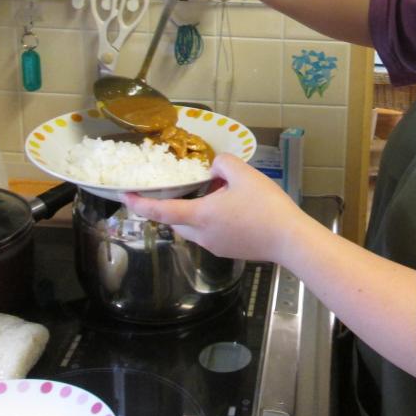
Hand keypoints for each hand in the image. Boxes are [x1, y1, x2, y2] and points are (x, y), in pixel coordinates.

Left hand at [122, 154, 302, 261]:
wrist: (290, 240)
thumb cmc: (266, 207)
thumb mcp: (245, 174)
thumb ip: (223, 164)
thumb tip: (215, 167)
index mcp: (200, 216)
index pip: (160, 211)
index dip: (139, 203)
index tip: (124, 195)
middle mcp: (202, 235)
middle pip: (176, 220)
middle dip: (174, 205)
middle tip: (186, 187)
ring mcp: (215, 246)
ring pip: (194, 228)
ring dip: (196, 212)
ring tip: (218, 194)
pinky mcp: (229, 251)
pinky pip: (210, 233)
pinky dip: (212, 220)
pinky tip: (233, 209)